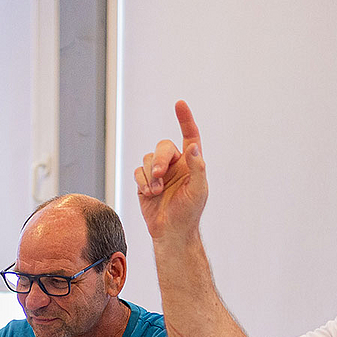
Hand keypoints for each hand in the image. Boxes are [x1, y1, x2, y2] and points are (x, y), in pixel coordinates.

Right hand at [133, 100, 208, 241]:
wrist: (170, 231)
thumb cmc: (188, 213)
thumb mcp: (198, 191)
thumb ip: (197, 168)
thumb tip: (194, 146)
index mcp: (191, 163)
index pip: (190, 135)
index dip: (185, 119)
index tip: (179, 104)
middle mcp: (175, 164)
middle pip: (163, 147)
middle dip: (159, 160)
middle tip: (159, 176)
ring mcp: (158, 172)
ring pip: (148, 158)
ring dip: (150, 175)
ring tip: (156, 192)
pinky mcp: (144, 181)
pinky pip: (138, 171)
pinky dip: (142, 181)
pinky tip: (148, 194)